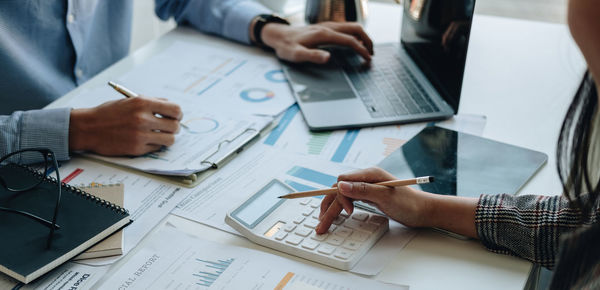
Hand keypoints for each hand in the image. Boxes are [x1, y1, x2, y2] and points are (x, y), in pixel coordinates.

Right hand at [69, 96, 182, 155]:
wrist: (88, 128)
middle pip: (175, 127)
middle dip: (174, 127)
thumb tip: (172, 108)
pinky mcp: (137, 149)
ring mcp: (140, 135)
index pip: (175, 110)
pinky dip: (154, 145)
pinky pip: (156, 148)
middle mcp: (143, 119)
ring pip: (170, 140)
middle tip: (168, 127)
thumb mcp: (130, 100)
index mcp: (143, 103)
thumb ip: (152, 102)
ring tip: (159, 135)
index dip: (178, 114)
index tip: (176, 117)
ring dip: (167, 138)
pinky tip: (145, 140)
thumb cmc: (109, 113)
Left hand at [261, 22, 372, 63]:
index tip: (368, 59)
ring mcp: (328, 26)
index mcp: (324, 34)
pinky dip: (355, 35)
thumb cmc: (287, 46)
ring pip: (352, 26)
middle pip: (355, 29)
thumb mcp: (296, 55)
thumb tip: (328, 57)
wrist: (278, 35)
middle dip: (367, 40)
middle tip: (372, 54)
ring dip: (363, 36)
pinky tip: (355, 44)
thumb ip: (312, 56)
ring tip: (367, 50)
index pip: (349, 40)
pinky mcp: (326, 27)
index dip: (361, 49)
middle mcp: (328, 27)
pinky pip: (346, 28)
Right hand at [315, 167, 433, 233]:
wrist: (425, 211)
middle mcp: (366, 179)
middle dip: (328, 207)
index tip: (348, 212)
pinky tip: (336, 215)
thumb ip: (362, 190)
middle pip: (339, 190)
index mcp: (369, 174)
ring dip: (331, 209)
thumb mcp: (385, 196)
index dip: (340, 196)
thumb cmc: (410, 203)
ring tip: (323, 222)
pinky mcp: (369, 196)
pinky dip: (340, 208)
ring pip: (342, 196)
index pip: (343, 180)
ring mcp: (367, 188)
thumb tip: (340, 184)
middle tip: (321, 224)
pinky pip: (349, 200)